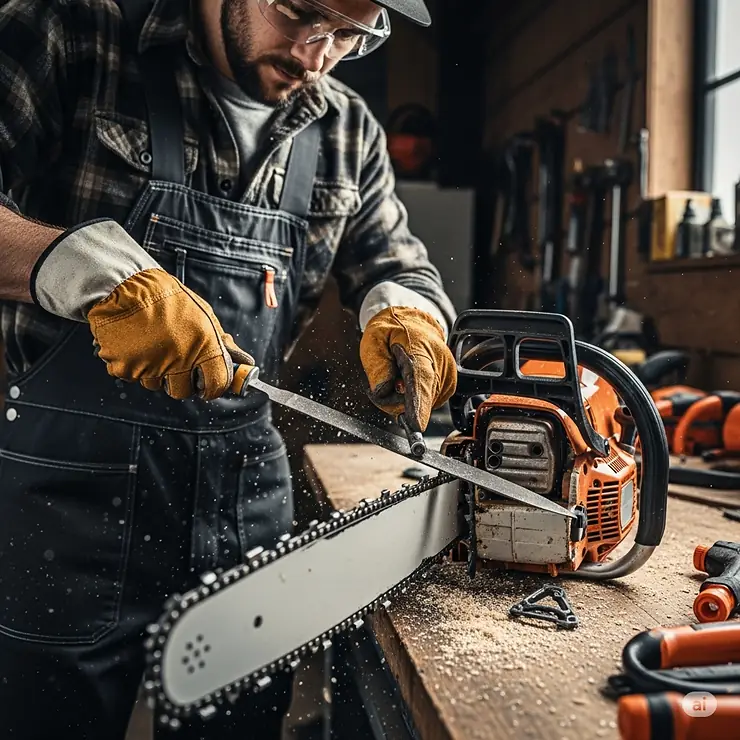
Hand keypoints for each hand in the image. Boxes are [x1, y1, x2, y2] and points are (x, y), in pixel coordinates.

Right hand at [30, 219, 252, 399]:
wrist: (125, 285)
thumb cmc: (166, 297)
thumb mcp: (202, 315)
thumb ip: (220, 341)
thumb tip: (242, 360)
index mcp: (203, 345)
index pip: (218, 383)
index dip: (215, 388)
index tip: (211, 386)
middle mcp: (178, 359)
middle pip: (184, 391)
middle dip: (183, 382)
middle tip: (177, 364)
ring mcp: (151, 366)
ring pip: (156, 385)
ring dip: (157, 373)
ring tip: (153, 347)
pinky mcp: (125, 368)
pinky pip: (134, 377)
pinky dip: (135, 366)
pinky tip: (136, 346)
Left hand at [359, 306, 456, 431]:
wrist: (415, 322)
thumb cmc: (393, 330)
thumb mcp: (373, 340)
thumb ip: (377, 365)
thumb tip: (384, 390)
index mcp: (421, 350)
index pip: (421, 381)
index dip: (418, 405)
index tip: (415, 425)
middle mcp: (440, 366)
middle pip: (417, 400)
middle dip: (394, 398)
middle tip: (385, 379)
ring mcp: (447, 379)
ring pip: (420, 407)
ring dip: (402, 398)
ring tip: (398, 375)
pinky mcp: (447, 388)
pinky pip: (424, 405)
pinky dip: (412, 398)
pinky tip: (409, 381)